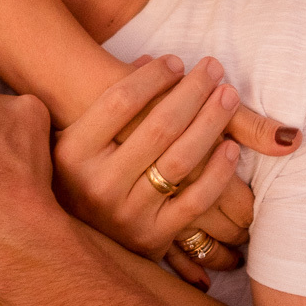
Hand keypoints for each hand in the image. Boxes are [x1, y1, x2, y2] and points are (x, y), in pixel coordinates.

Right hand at [51, 56, 246, 267]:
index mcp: (73, 153)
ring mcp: (126, 213)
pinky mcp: (152, 237)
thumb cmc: (83, 176)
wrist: (72, 245)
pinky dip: (218, 172)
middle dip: (192, 91)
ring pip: (181, 160)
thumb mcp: (76, 140)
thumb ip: (109, 102)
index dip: (154, 77)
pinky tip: (232, 146)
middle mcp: (97, 184)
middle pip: (158, 126)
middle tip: (214, 68)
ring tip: (228, 95)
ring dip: (212, 122)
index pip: (120, 100)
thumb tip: (151, 60)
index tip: (177, 61)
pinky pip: (196, 201)